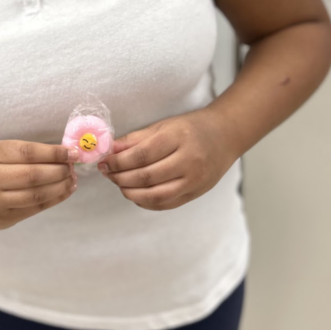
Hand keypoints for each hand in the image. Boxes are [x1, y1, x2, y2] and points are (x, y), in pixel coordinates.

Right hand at [0, 140, 77, 228]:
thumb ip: (25, 152)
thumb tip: (63, 153)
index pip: (27, 153)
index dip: (53, 153)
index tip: (72, 152)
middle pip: (33, 176)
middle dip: (59, 170)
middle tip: (73, 166)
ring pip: (36, 195)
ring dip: (60, 186)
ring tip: (72, 179)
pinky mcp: (4, 219)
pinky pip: (34, 209)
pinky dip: (54, 199)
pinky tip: (65, 191)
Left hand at [97, 108, 237, 210]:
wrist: (225, 136)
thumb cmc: (192, 127)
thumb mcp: (164, 125)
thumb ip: (136, 139)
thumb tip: (110, 150)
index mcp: (180, 138)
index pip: (142, 155)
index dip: (118, 161)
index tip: (104, 162)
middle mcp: (189, 161)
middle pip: (147, 177)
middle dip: (120, 177)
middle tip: (107, 173)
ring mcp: (195, 181)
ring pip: (155, 196)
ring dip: (130, 192)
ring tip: (119, 183)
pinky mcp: (196, 193)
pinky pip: (165, 204)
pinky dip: (145, 202)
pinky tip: (135, 193)